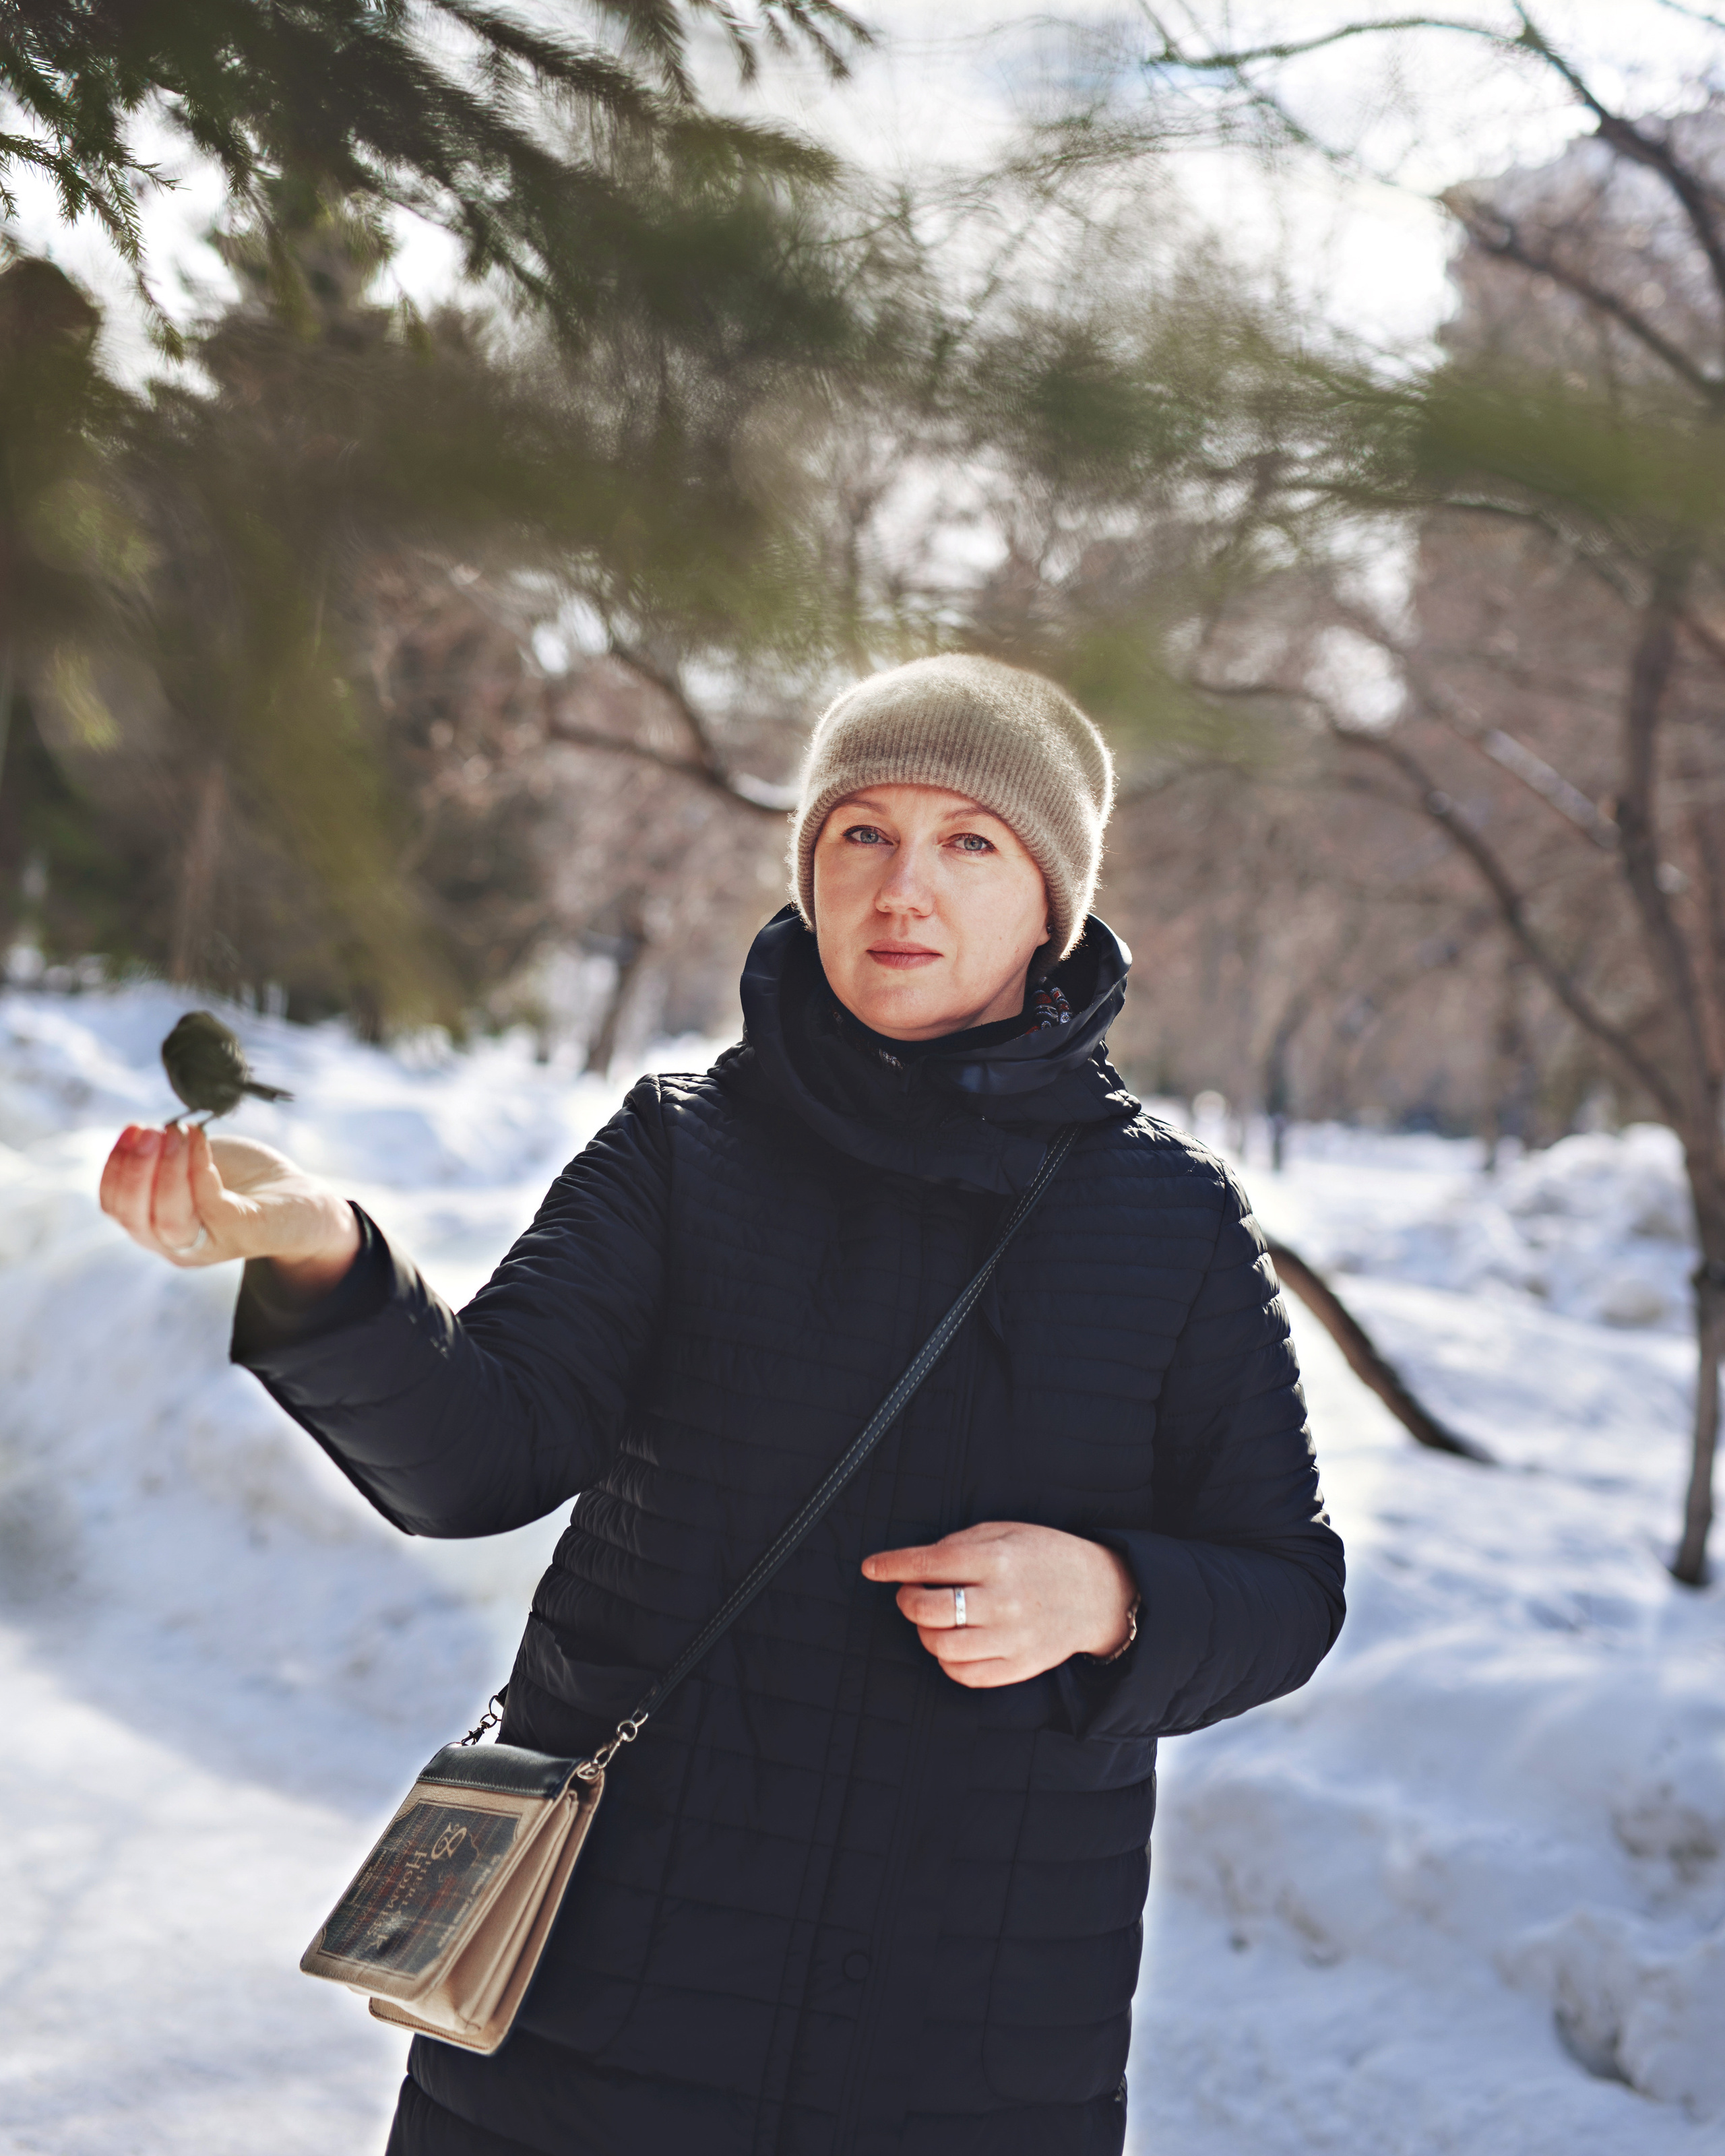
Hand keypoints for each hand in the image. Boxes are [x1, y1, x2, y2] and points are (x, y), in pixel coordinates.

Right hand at [99, 1123, 359, 1300]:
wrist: (303, 1202)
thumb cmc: (244, 1180)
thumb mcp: (195, 1164)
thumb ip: (166, 1157)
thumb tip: (142, 1133)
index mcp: (156, 1226)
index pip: (116, 1207)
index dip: (115, 1167)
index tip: (132, 1129)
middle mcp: (175, 1244)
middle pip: (134, 1217)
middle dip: (134, 1170)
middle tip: (149, 1131)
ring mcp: (209, 1244)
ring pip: (168, 1219)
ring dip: (166, 1170)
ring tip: (174, 1132)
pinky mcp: (243, 1235)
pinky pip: (210, 1204)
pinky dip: (199, 1167)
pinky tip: (200, 1137)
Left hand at [861, 1522, 1138, 1687]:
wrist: (1097, 1594)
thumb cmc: (1046, 1556)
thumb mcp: (1007, 1532)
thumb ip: (961, 1543)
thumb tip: (918, 1564)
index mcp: (998, 1560)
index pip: (931, 1563)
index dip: (894, 1565)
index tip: (872, 1567)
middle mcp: (1002, 1601)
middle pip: (928, 1610)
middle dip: (906, 1600)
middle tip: (911, 1592)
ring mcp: (1011, 1639)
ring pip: (940, 1647)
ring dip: (924, 1632)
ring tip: (933, 1619)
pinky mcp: (1017, 1667)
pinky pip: (963, 1674)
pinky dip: (946, 1660)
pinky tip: (952, 1642)